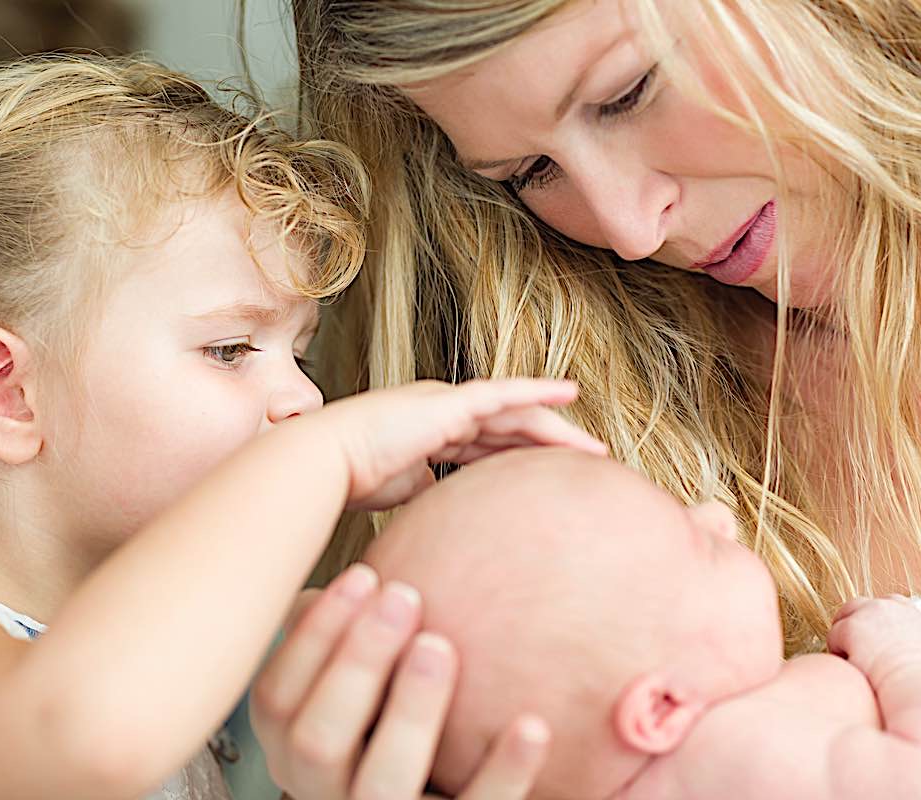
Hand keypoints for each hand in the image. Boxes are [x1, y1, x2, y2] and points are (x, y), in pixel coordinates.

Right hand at [252, 565, 550, 799]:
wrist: (429, 794)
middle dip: (357, 662)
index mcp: (292, 749)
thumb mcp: (351, 684)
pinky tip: (532, 723)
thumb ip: (341, 639)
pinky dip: (504, 771)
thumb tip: (339, 576)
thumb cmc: (385, 719)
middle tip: (404, 596)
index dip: (314, 634)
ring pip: (382, 782)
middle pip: (317, 738)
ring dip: (410, 710)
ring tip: (440, 646)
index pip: (275, 698)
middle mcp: (321, 794)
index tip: (364, 575)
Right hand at [313, 378, 605, 509]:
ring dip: (557, 430)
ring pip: (516, 413)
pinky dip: (540, 391)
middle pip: (509, 427)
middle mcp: (444, 412)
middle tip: (587, 462)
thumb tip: (449, 508)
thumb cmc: (353, 480)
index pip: (486, 444)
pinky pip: (506, 394)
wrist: (328, 463)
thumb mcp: (403, 492)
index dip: (519, 456)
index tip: (547, 474)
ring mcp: (448, 402)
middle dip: (548, 444)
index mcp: (432, 434)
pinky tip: (571, 393)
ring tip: (593, 449)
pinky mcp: (451, 401)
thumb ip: (429, 492)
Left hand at [827, 595, 920, 680]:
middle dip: (851, 623)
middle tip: (851, 646)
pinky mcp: (851, 628)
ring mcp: (867, 614)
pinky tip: (849, 666)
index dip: (874, 620)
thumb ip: (913, 638)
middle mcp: (886, 607)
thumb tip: (904, 648)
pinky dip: (837, 651)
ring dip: (842, 637)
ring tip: (850, 659)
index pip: (885, 603)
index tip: (872, 636)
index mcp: (907, 611)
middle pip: (857, 606)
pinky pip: (833, 637)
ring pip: (842, 620)